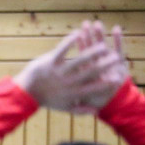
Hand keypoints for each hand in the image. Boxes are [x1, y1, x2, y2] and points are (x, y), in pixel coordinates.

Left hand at [14, 21, 128, 114]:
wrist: (25, 94)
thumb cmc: (47, 100)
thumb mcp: (65, 107)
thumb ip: (81, 110)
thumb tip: (97, 111)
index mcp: (73, 92)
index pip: (93, 88)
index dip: (106, 84)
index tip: (118, 79)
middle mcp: (68, 82)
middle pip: (90, 72)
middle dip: (104, 65)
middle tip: (116, 59)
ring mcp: (59, 71)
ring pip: (79, 60)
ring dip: (92, 52)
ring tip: (103, 46)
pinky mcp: (50, 62)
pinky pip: (62, 50)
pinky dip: (70, 42)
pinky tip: (78, 34)